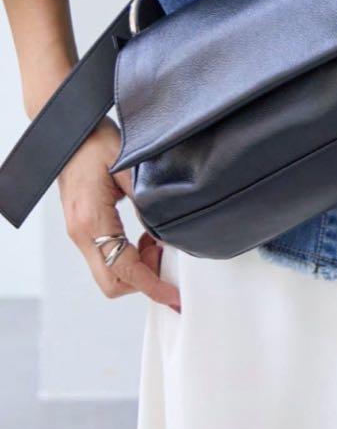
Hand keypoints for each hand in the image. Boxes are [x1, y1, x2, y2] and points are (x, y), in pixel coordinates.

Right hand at [57, 116, 180, 311]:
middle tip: (167, 257)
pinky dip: (129, 255)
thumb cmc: (97, 142)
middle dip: (144, 280)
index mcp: (91, 222)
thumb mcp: (129, 167)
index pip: (123, 270)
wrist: (70, 132)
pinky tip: (145, 234)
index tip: (173, 296)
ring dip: (138, 267)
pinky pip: (107, 256)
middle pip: (113, 283)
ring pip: (110, 272)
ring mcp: (80, 233)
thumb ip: (147, 202)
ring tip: (157, 241)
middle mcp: (81, 234)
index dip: (151, 286)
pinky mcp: (84, 228)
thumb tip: (168, 232)